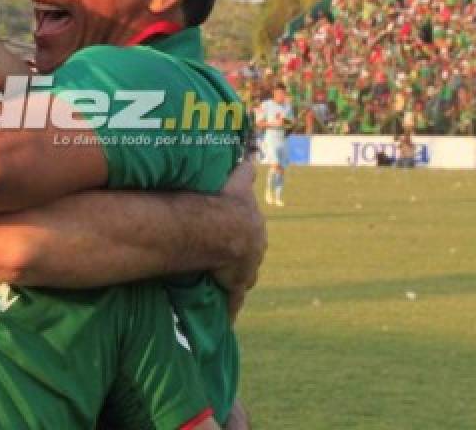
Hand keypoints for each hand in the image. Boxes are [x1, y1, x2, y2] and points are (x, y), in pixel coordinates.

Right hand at [211, 157, 266, 320]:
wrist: (224, 229)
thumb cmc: (226, 204)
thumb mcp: (237, 183)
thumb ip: (244, 170)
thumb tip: (251, 156)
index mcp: (254, 227)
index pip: (252, 232)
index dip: (244, 235)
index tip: (238, 237)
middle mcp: (256, 249)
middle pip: (250, 256)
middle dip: (240, 258)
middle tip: (224, 259)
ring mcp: (246, 269)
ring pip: (243, 277)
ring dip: (233, 280)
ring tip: (220, 282)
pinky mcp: (235, 285)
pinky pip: (232, 300)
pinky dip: (229, 309)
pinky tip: (226, 320)